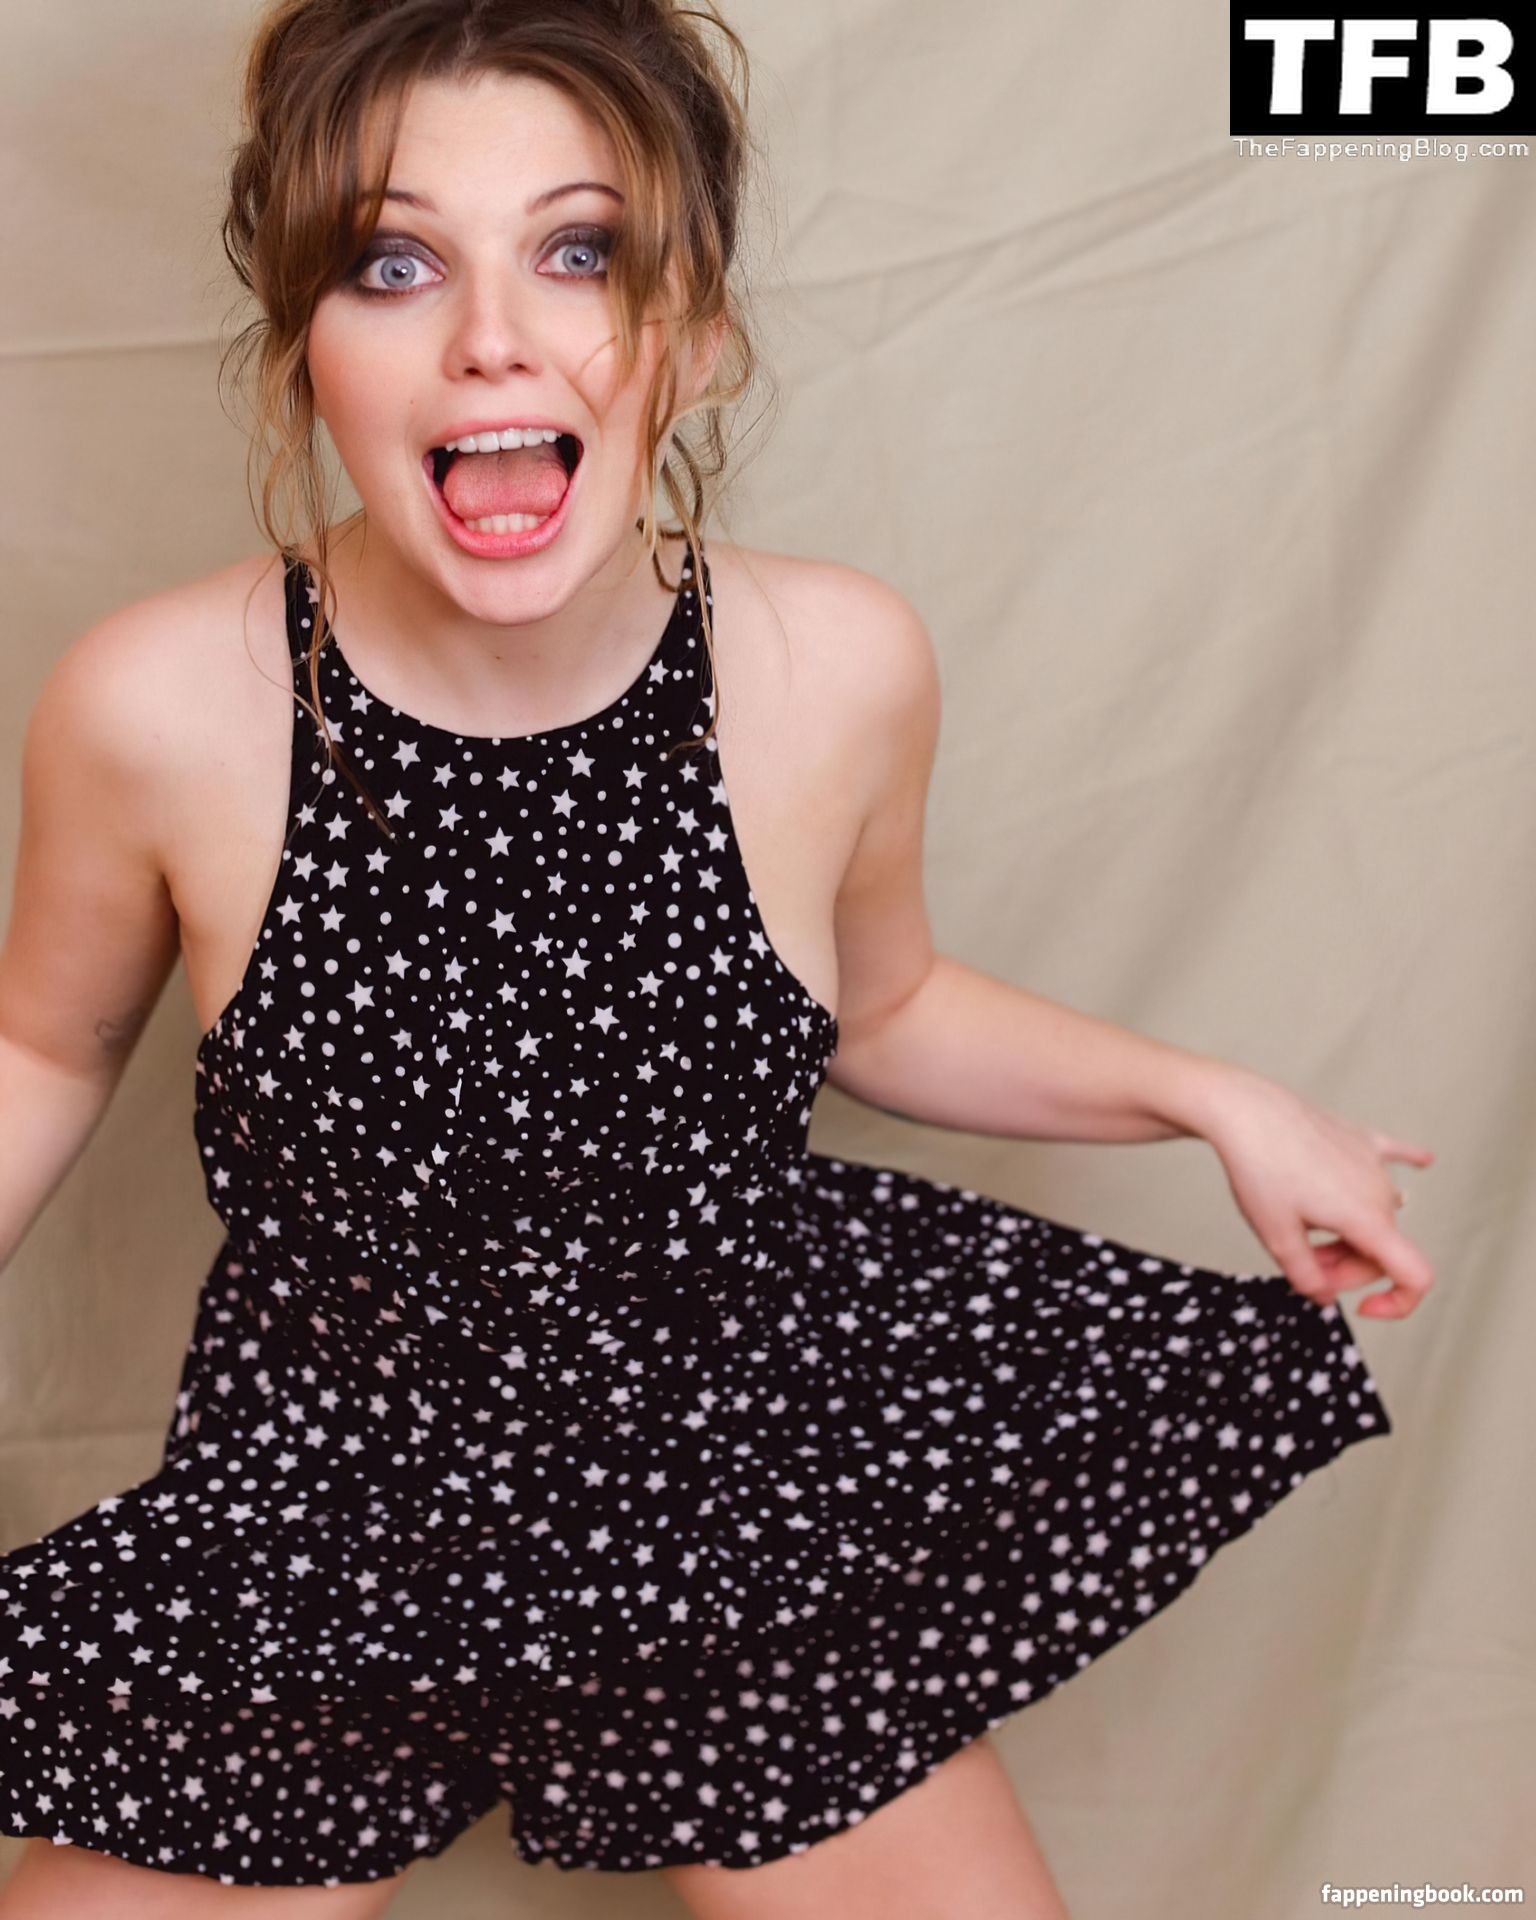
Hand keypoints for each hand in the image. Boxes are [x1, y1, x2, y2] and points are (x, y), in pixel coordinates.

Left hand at [1201, 1068, 1434, 1318]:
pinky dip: (1406, 1162)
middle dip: (1345, 1267)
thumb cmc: (1258, 1170)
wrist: (1245, 1111)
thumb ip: (1306, 1276)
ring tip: (1302, 1227)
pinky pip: (1392, 1154)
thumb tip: (1325, 1296)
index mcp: (1367, 1220)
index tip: (1363, 1308)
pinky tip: (1425, 1160)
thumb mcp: (1276, 1237)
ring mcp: (1372, 1162)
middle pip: (1381, 1249)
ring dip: (1347, 1233)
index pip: (1415, 1276)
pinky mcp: (1358, 1139)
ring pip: (1374, 1215)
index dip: (1399, 1304)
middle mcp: (1381, 1192)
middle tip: (1300, 1261)